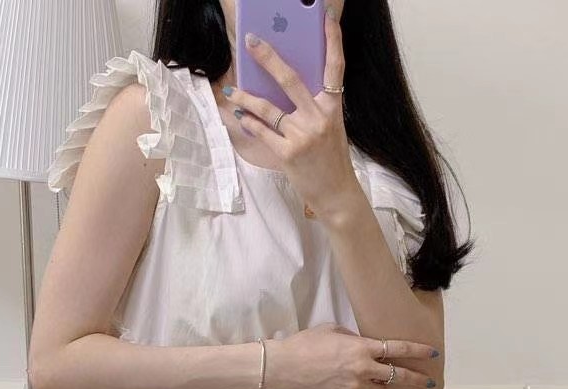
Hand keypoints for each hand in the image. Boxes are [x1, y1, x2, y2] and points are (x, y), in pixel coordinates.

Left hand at [224, 2, 361, 219]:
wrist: (336, 193)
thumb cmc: (330, 158)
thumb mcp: (330, 127)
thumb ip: (312, 107)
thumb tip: (283, 86)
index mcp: (333, 107)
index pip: (335, 67)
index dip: (333, 40)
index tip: (325, 16)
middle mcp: (319, 118)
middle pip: (290, 80)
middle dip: (268, 58)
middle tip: (251, 42)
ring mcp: (303, 136)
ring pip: (268, 108)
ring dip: (246, 98)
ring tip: (231, 92)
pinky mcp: (288, 154)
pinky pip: (263, 132)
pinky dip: (249, 123)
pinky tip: (239, 117)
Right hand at [266, 324, 438, 388]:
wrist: (283, 367)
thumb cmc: (304, 345)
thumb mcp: (331, 330)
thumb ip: (354, 338)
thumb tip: (364, 344)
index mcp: (362, 347)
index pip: (398, 349)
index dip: (418, 351)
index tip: (432, 353)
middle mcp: (363, 368)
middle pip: (398, 376)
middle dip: (416, 379)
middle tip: (428, 382)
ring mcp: (355, 387)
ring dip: (385, 387)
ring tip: (382, 385)